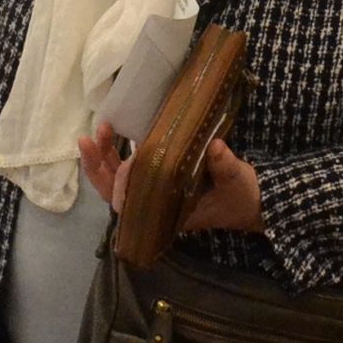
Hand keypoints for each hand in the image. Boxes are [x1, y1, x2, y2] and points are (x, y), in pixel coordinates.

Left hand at [73, 124, 262, 234]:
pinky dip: (119, 154)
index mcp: (167, 212)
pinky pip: (130, 170)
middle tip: (89, 138)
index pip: (130, 205)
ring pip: (117, 180)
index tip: (123, 163)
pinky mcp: (158, 178)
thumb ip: (225, 165)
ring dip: (104, 156)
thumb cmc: (242, 197)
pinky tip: (115, 133)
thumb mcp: (237, 181)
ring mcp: (153, 192)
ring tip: (100, 129)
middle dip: (98, 166)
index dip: (120, 186)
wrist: (254, 202)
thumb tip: (215, 146)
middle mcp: (154, 205)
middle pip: (113, 192)